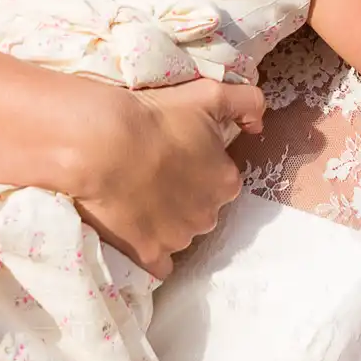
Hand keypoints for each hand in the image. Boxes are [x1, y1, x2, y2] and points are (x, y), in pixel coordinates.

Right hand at [72, 80, 263, 278]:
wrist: (101, 143)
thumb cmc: (154, 116)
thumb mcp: (209, 95)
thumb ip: (247, 101)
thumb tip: (258, 122)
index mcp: (225, 181)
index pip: (218, 179)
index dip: (196, 165)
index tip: (172, 153)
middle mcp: (209, 215)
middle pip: (199, 208)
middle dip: (182, 195)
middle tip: (151, 172)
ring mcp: (179, 239)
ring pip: (179, 234)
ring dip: (163, 221)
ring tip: (134, 196)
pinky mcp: (149, 255)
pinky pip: (158, 265)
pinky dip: (150, 252)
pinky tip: (135, 232)